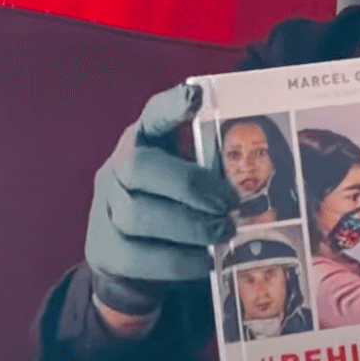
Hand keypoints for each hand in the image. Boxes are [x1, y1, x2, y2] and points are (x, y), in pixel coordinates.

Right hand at [84, 84, 238, 330]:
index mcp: (141, 143)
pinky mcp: (103, 252)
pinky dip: (177, 261)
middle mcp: (114, 171)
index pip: (152, 115)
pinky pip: (137, 257)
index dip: (171, 105)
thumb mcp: (186, 179)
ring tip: (225, 232)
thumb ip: (209, 168)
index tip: (196, 95)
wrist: (129, 265)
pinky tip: (205, 261)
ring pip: (137, 215)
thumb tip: (256, 170)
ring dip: (189, 226)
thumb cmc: (172, 209)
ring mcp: (102, 212)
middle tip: (230, 204)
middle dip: (190, 186)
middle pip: (138, 168)